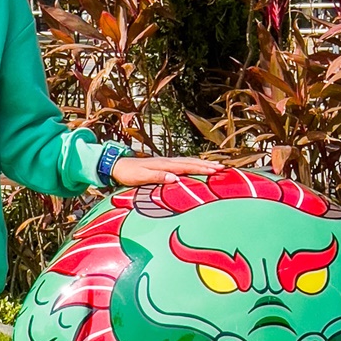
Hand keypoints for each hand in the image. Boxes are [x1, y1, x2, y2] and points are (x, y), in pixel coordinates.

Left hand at [110, 155, 225, 186]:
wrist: (117, 164)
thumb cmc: (128, 173)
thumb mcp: (140, 177)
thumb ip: (157, 177)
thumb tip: (175, 178)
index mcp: (164, 165)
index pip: (187, 166)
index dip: (202, 168)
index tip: (216, 170)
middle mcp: (167, 161)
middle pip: (190, 162)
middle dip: (207, 165)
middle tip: (222, 168)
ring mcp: (166, 162)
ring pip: (187, 162)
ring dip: (202, 164)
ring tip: (215, 166)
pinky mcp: (163, 164)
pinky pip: (182, 164)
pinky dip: (192, 164)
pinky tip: (197, 166)